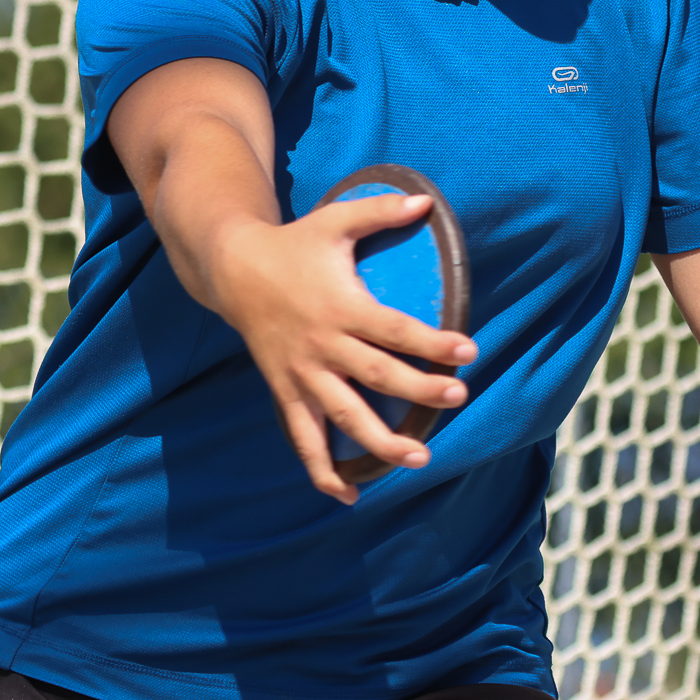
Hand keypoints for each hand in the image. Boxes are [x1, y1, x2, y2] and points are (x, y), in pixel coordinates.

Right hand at [205, 189, 477, 504]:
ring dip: (380, 442)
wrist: (232, 270)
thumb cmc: (294, 245)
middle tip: (457, 399)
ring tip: (420, 458)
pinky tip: (348, 497)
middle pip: (377, 376)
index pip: (393, 330)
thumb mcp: (335, 221)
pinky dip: (322, 470)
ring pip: (344, 416)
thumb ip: (381, 211)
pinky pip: (303, 438)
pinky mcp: (286, 391)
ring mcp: (302, 374)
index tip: (467, 353)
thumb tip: (428, 203)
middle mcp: (323, 345)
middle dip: (419, 391)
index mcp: (340, 306)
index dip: (431, 342)